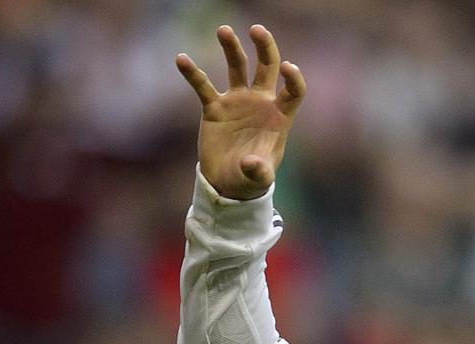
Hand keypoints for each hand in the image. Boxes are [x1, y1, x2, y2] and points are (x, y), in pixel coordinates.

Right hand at [176, 25, 305, 200]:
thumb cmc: (251, 180)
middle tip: (257, 29)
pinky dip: (193, 74)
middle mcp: (261, 103)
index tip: (288, 67)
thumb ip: (259, 171)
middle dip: (265, 47)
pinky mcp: (215, 108)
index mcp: (279, 117)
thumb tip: (251, 163)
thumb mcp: (259, 179)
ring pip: (237, 67)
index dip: (293, 78)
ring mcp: (238, 102)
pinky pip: (203, 86)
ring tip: (225, 30)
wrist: (228, 183)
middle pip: (267, 67)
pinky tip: (181, 59)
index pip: (293, 91)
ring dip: (232, 48)